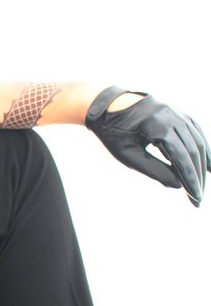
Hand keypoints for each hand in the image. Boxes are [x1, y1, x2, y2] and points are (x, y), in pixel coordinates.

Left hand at [85, 85, 209, 205]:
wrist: (106, 106)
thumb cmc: (113, 133)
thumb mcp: (127, 155)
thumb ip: (153, 169)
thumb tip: (178, 185)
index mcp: (155, 125)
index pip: (180, 156)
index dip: (190, 179)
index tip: (196, 198)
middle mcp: (170, 114)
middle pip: (192, 149)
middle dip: (197, 176)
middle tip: (198, 199)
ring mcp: (175, 111)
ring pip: (197, 140)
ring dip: (202, 165)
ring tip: (200, 186)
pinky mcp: (177, 112)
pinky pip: (195, 131)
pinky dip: (203, 148)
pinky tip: (208, 165)